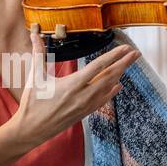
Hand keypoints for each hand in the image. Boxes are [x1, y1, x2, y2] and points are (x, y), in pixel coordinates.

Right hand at [7, 25, 138, 151]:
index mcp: (71, 84)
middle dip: (124, 64)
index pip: (98, 66)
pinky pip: (102, 100)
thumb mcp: (35, 77)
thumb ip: (38, 54)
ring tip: (128, 65)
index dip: (114, 56)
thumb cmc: (32, 103)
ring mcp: (84, 106)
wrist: (31, 130)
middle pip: (109, 76)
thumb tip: (34, 35)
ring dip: (119, 75)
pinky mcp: (83, 113)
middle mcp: (82, 95)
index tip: (125, 48)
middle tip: (135, 53)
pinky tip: (118, 86)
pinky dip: (111, 91)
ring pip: (107, 88)